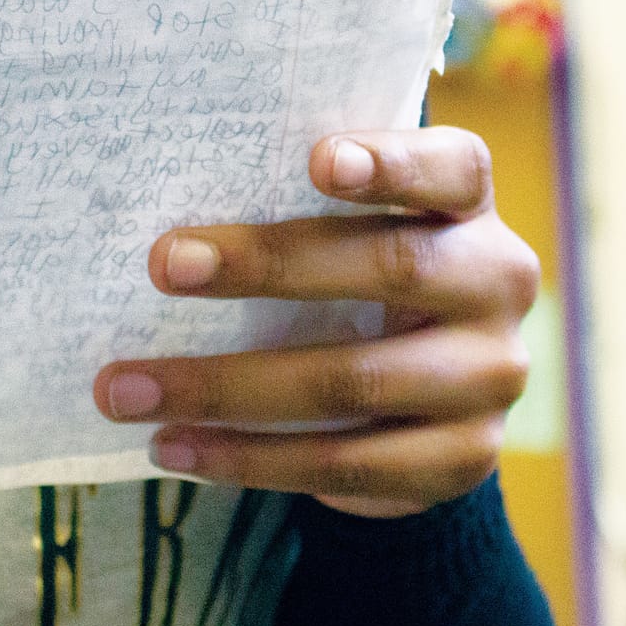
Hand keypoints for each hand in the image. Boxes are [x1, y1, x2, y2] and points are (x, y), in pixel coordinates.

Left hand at [93, 127, 538, 516]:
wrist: (427, 399)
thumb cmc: (355, 282)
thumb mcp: (346, 234)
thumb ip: (295, 212)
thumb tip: (168, 232)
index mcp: (470, 208)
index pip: (452, 168)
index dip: (391, 163)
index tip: (315, 160)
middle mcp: (499, 284)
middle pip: (390, 268)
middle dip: (266, 267)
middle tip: (163, 266)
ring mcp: (489, 378)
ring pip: (353, 382)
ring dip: (224, 388)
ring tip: (127, 390)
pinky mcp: (462, 459)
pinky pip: (344, 464)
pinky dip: (248, 459)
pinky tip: (176, 448)